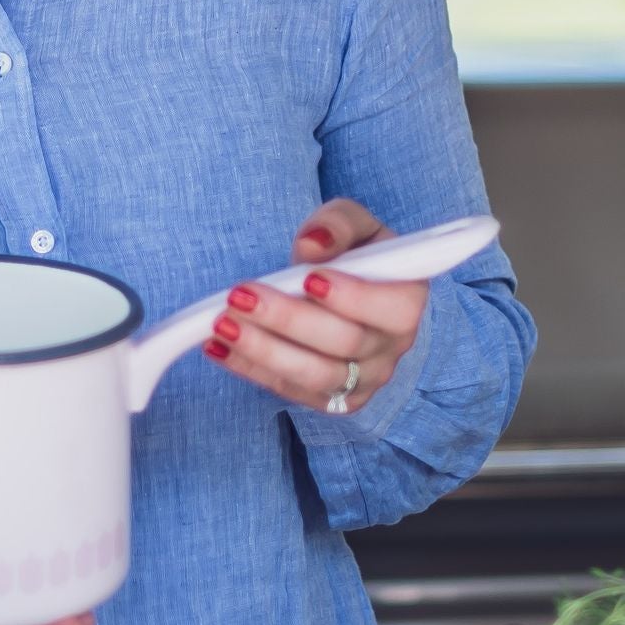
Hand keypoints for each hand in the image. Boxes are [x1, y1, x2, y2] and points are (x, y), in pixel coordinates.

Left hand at [202, 198, 427, 414]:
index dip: (352, 297)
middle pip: (343, 343)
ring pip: (314, 375)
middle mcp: (391, 348)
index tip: (309, 278)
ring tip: (222, 326)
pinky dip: (249, 368)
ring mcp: (363, 380)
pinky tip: (217, 347)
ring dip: (263, 351)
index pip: (392, 309)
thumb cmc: (355, 255)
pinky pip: (289, 390)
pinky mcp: (331, 399)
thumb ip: (338, 224)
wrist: (346, 293)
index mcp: (407, 301)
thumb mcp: (355, 225)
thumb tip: (311, 245)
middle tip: (240, 297)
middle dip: (288, 320)